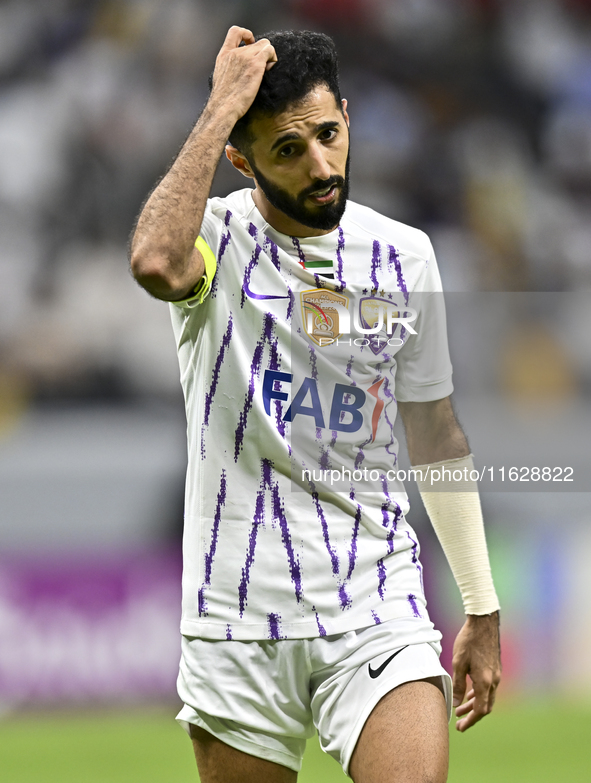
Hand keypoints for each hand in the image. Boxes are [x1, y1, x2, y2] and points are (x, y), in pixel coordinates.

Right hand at [209, 26, 276, 122]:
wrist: (224, 107)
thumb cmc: (224, 100)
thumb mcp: (221, 78)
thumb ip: (229, 69)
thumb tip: (240, 71)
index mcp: (224, 55)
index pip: (235, 32)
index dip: (246, 34)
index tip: (250, 44)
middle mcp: (235, 53)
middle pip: (256, 41)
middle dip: (261, 52)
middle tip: (262, 67)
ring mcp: (245, 57)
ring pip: (265, 44)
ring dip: (269, 55)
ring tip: (267, 69)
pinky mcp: (256, 65)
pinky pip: (270, 51)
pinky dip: (273, 58)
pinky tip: (270, 69)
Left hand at [452, 611, 500, 730]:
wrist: (483, 623)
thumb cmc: (469, 641)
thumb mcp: (459, 663)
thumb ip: (459, 685)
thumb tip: (456, 704)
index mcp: (485, 682)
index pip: (480, 710)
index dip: (470, 721)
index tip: (460, 727)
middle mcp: (494, 681)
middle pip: (485, 706)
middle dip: (472, 716)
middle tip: (459, 723)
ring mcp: (496, 675)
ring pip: (487, 697)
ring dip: (474, 705)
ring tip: (461, 709)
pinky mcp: (495, 668)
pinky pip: (488, 688)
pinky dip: (479, 694)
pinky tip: (470, 694)